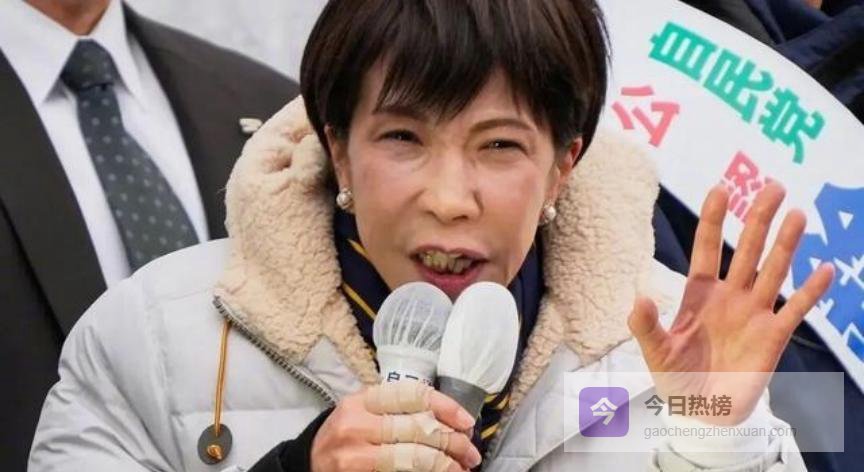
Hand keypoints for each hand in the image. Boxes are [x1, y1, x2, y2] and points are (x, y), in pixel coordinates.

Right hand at [310, 382, 480, 470]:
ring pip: (413, 457)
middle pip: (418, 428)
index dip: (446, 407)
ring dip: (445, 465)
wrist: (309, 464)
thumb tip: (450, 421)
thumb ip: (398, 410)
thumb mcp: (364, 412)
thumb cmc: (346, 436)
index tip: (467, 422)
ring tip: (460, 469)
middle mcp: (357, 423)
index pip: (413, 394)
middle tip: (470, 453)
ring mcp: (354, 454)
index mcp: (363, 399)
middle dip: (452, 442)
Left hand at [628, 183, 833, 424]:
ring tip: (796, 214)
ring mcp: (754, 314)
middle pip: (746, 249)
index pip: (706, 249)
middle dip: (758, 219)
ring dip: (785, 243)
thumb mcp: (655, 351)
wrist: (702, 414)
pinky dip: (811, 291)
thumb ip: (646, 325)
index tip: (720, 189)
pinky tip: (824, 269)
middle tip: (773, 186)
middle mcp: (729, 296)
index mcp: (698, 295)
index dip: (713, 220)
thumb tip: (638, 298)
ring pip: (772, 270)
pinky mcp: (773, 337)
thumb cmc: (676, 380)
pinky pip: (796, 310)